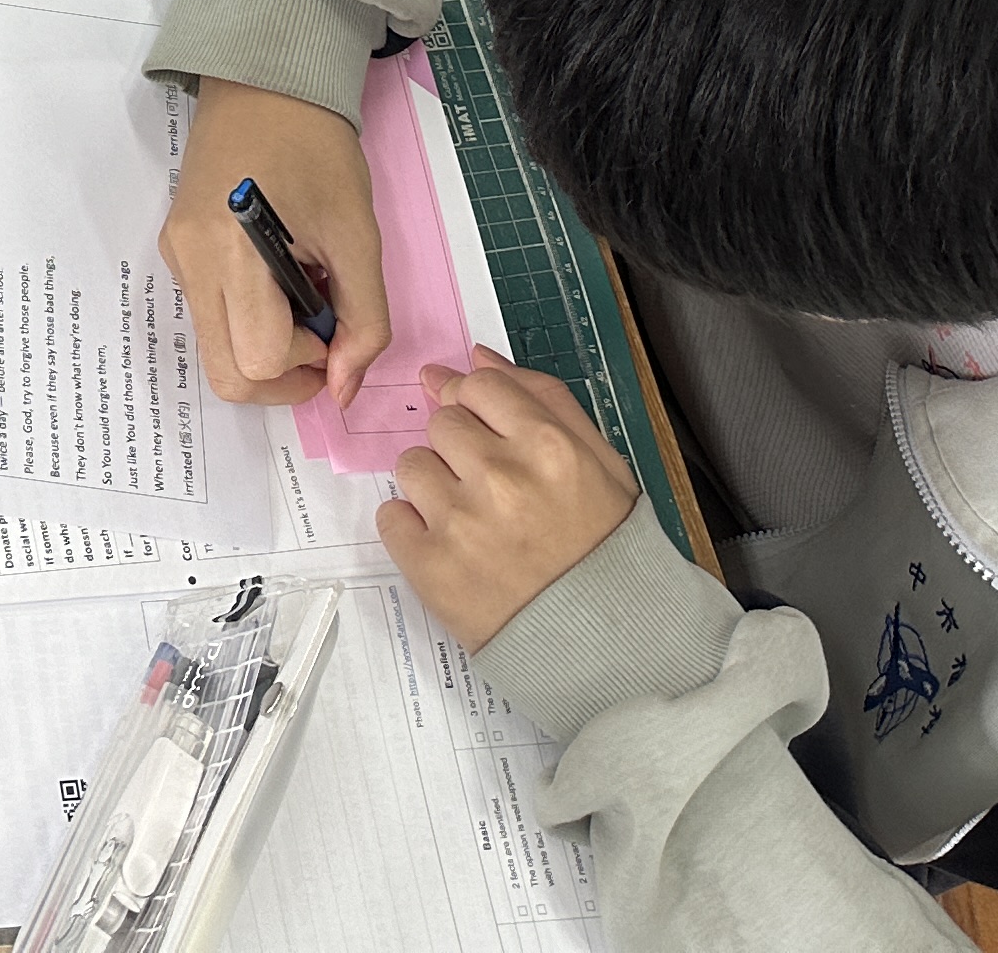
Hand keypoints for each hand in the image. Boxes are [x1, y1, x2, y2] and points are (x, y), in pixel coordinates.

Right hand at [158, 78, 388, 408]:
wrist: (264, 83)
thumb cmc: (318, 151)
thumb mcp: (358, 235)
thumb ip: (363, 319)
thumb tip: (343, 389)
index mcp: (233, 253)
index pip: (257, 360)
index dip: (306, 364)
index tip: (334, 327)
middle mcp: (190, 262)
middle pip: (225, 374)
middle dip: (280, 375)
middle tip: (320, 336)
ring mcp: (176, 255)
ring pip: (215, 348)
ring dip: (264, 345)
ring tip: (298, 291)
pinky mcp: (174, 246)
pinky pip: (208, 312)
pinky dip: (247, 317)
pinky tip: (275, 273)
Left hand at [378, 352, 637, 648]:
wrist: (606, 641)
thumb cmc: (605, 548)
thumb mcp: (600, 462)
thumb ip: (541, 398)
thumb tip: (474, 356)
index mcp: (547, 445)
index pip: (479, 386)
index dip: (482, 409)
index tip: (493, 438)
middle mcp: (501, 476)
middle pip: (442, 422)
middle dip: (461, 450)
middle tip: (493, 492)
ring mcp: (461, 521)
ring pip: (411, 465)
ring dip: (434, 488)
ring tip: (474, 523)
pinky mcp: (430, 566)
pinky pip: (391, 517)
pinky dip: (413, 531)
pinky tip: (452, 550)